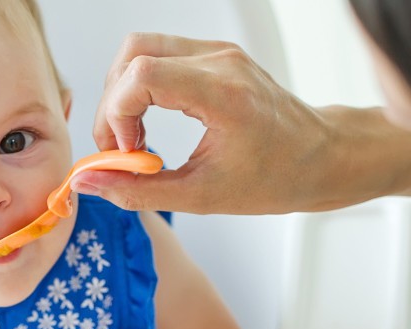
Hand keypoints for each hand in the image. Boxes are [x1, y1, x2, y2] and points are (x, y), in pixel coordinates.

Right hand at [70, 32, 331, 214]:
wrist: (320, 158)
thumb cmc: (277, 178)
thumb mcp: (202, 197)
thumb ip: (138, 190)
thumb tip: (90, 182)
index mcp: (224, 94)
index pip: (142, 74)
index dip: (116, 114)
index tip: (126, 151)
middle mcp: (220, 62)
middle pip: (133, 54)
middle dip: (112, 104)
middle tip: (122, 147)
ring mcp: (218, 54)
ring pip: (141, 49)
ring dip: (123, 93)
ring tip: (134, 136)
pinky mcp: (215, 57)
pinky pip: (159, 56)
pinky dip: (141, 88)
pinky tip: (150, 123)